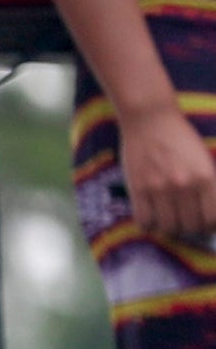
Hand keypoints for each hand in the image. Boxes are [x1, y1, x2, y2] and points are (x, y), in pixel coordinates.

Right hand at [121, 101, 215, 257]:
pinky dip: (150, 225)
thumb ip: (208, 185)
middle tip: (187, 223)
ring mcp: (160, 189)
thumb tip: (208, 213)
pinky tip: (152, 217)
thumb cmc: (180, 138)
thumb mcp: (204, 160)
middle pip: (190, 227)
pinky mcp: (138, 189)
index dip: (210, 228)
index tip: (205, 225)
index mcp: (206, 177)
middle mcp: (185, 185)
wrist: (150, 119)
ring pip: (168, 228)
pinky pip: (145, 222)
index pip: (211, 219)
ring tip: (170, 221)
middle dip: (190, 229)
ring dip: (170, 229)